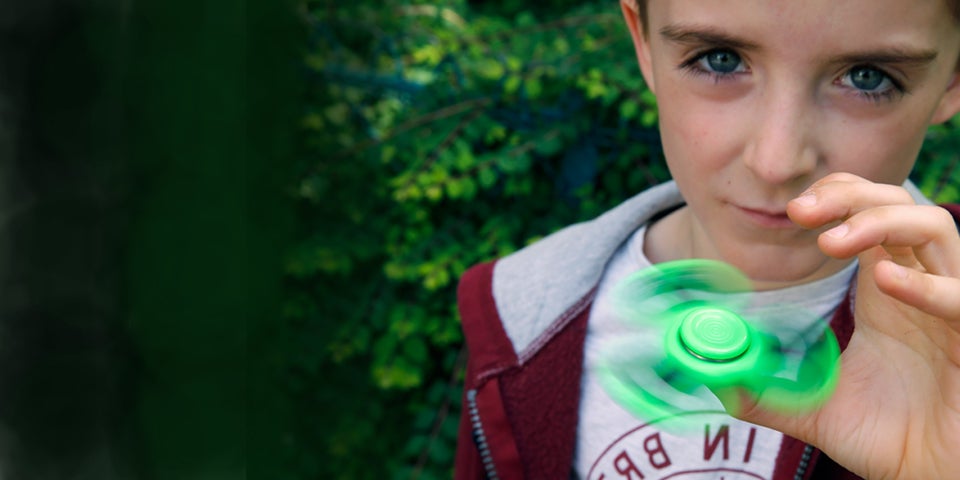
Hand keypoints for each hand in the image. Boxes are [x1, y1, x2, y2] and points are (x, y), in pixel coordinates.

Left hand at [730, 172, 959, 478]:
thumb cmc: (889, 440)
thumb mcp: (813, 411)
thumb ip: (765, 394)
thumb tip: (716, 380)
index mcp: (886, 291)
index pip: (868, 215)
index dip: (835, 198)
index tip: (793, 211)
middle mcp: (921, 288)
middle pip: (899, 206)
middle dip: (850, 195)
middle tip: (801, 212)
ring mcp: (952, 309)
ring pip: (936, 229)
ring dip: (880, 222)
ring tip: (832, 242)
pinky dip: (926, 284)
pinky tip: (884, 281)